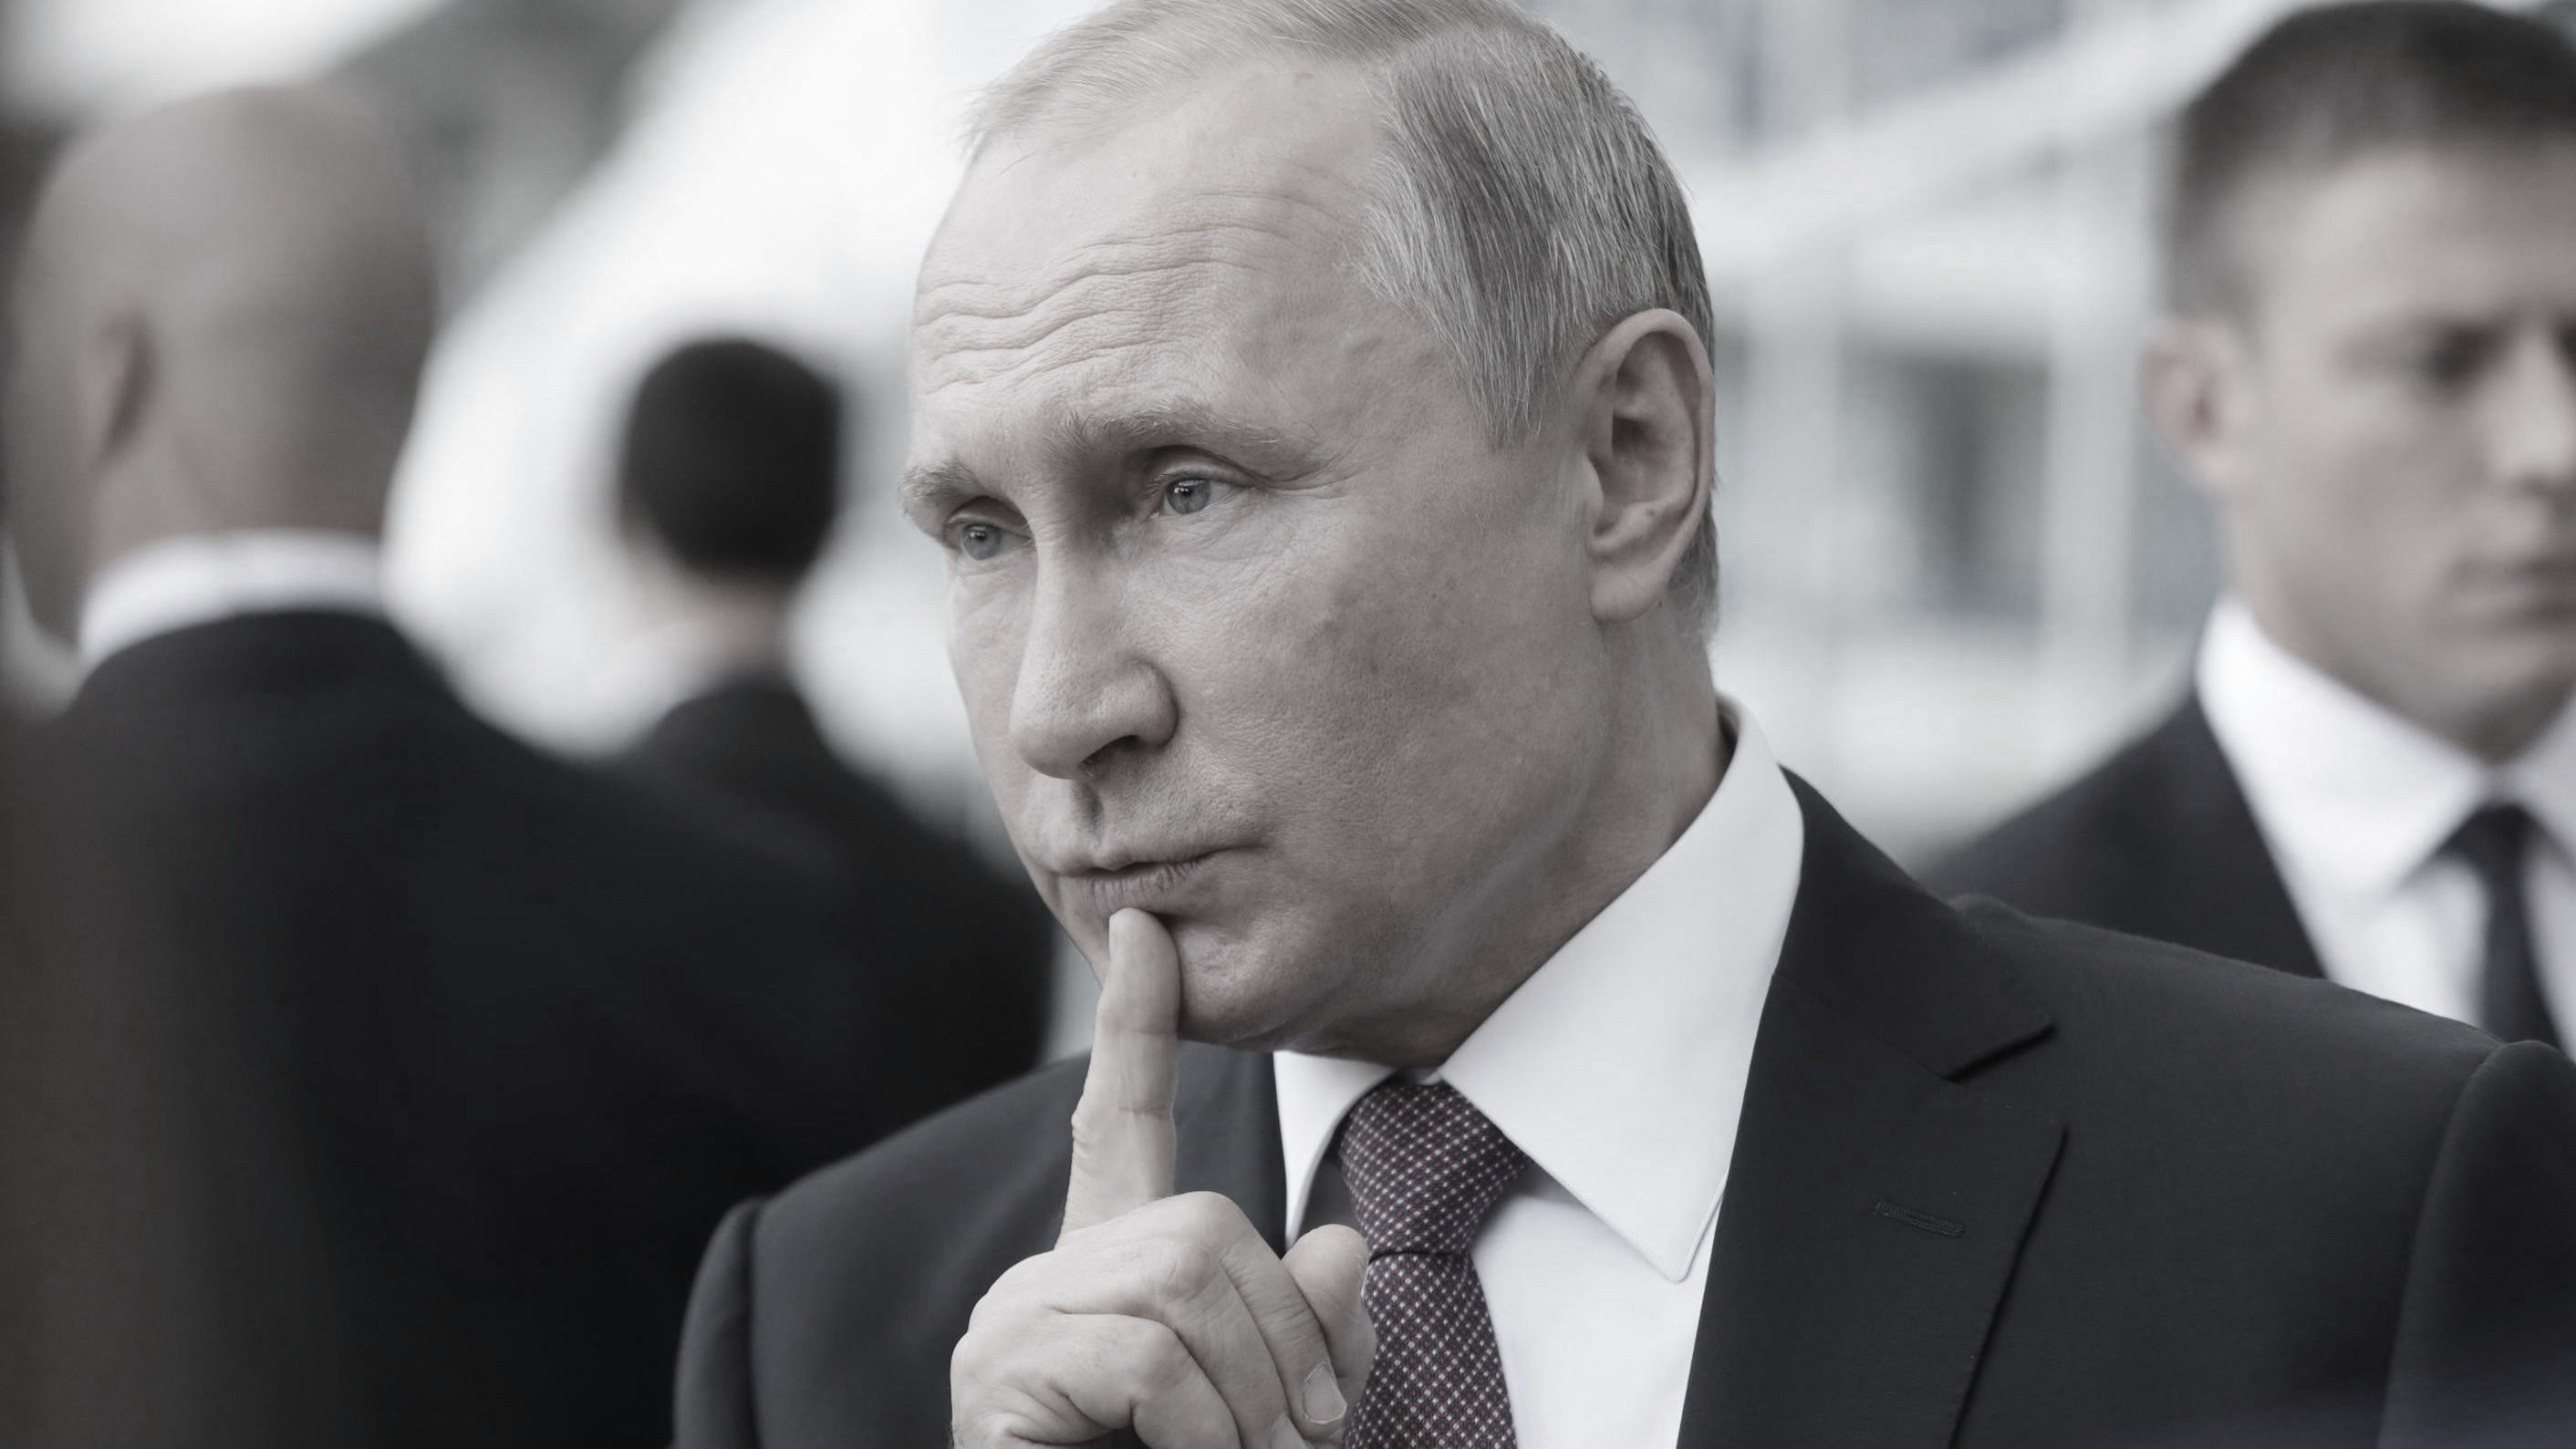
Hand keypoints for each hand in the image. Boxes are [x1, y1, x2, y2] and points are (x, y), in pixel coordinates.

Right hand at [952, 909, 1374, 1447]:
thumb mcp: (1283, 1420)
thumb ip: (1315, 1336)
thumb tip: (1338, 1243)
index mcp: (1112, 1273)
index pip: (1119, 1119)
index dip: (1136, 1024)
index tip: (1144, 926)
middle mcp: (1046, 1281)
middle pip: (1202, 1225)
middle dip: (1284, 1337)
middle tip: (1307, 1439)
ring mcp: (1009, 1329)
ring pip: (1182, 1283)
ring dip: (1255, 1398)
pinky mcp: (994, 1385)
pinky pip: (1147, 1357)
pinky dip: (1207, 1427)